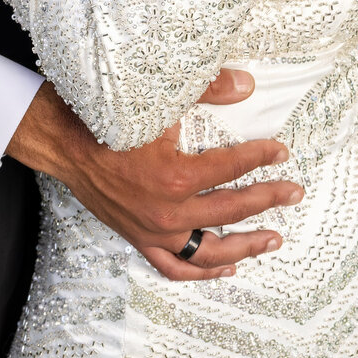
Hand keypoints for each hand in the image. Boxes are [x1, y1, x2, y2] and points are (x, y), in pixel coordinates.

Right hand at [7, 79, 303, 281]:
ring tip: (273, 239)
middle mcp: (168, 212)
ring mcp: (154, 231)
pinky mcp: (139, 239)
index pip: (232, 167)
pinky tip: (226, 268)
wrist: (64, 142)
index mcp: (176, 177)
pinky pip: (175, 267)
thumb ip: (207, 90)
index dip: (261, 157)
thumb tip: (246, 85)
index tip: (281, 151)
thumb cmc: (108, 119)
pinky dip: (202, 272)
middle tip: (293, 193)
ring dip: (244, 246)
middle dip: (267, 200)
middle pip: (230, 211)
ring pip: (208, 250)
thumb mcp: (159, 100)